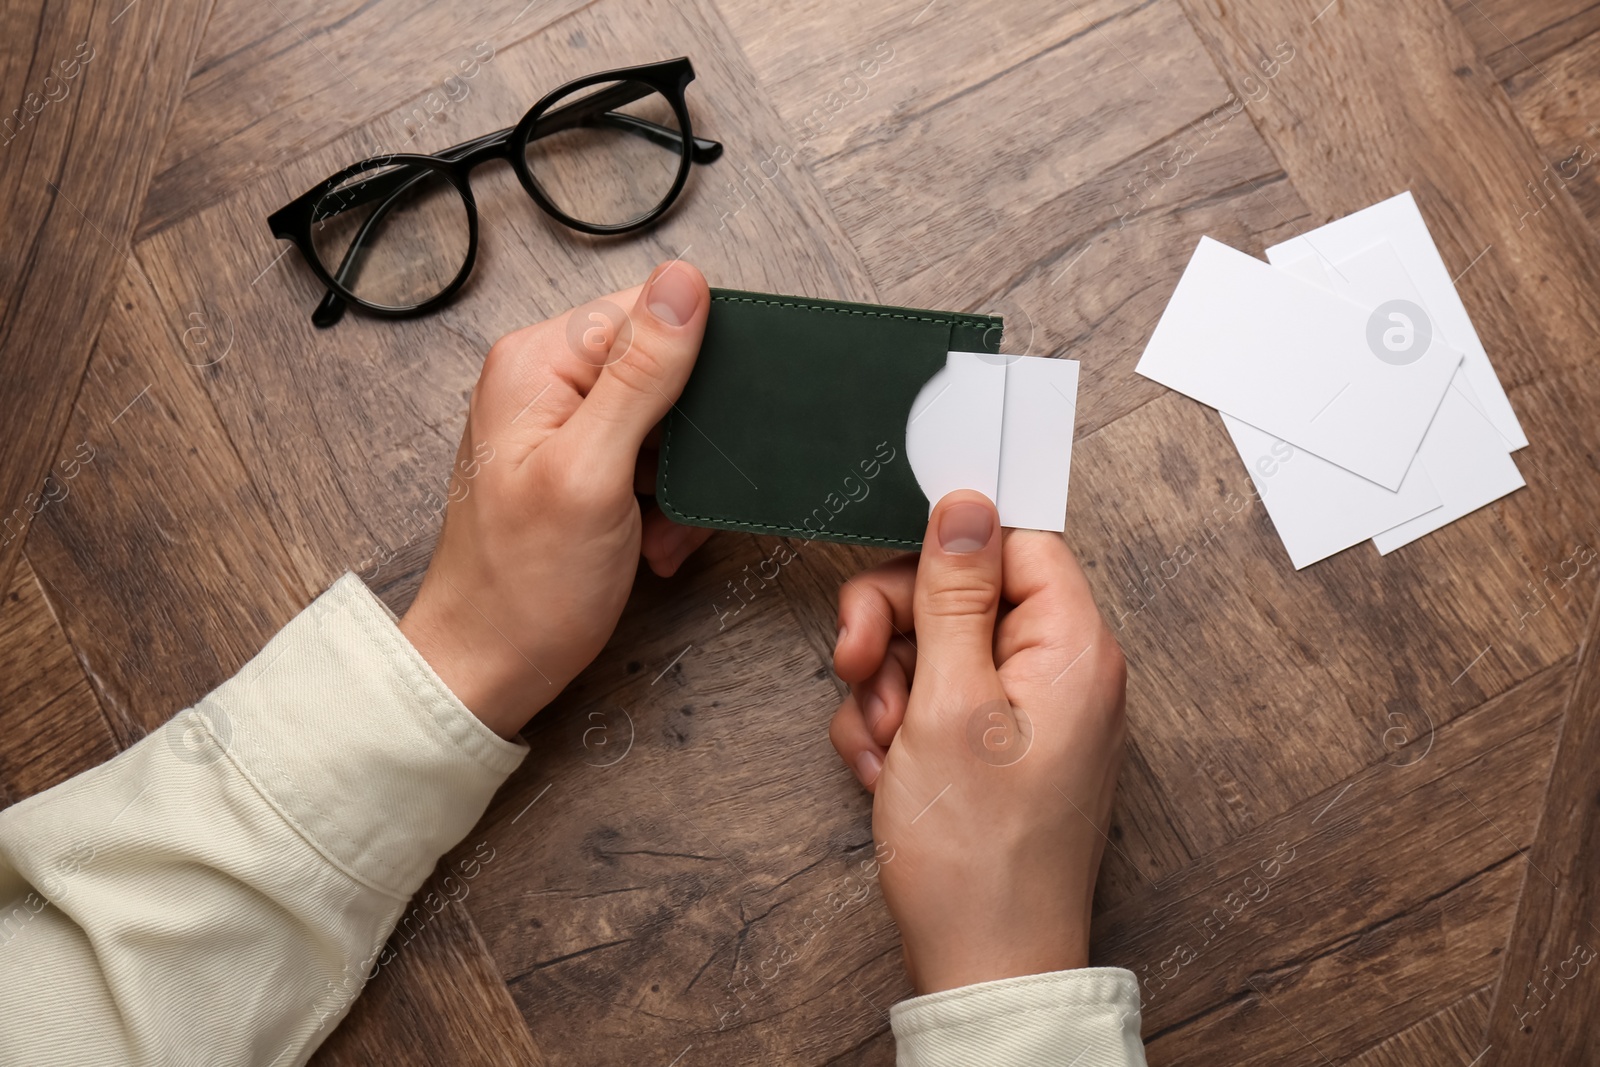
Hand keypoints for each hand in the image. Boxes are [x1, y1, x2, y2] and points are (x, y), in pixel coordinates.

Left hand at [399, 262, 713, 737]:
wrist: (490, 668)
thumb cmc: (525, 586)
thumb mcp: (595, 472)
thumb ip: (642, 374)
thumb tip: (685, 282)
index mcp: (539, 361)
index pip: (648, 311)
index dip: (695, 364)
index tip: (700, 428)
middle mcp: (546, 381)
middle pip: (662, 369)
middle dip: (688, 438)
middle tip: (675, 495)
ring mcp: (561, 426)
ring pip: (666, 423)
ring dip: (680, 481)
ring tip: (657, 532)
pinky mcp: (580, 467)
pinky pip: (650, 462)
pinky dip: (665, 504)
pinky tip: (652, 542)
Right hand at [829, 490, 1126, 993]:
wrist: (982, 967)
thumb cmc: (978, 857)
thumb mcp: (949, 704)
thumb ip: (955, 596)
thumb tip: (967, 506)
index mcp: (1073, 648)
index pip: (1015, 541)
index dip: (946, 545)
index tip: (892, 561)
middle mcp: (1059, 672)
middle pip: (961, 592)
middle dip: (896, 628)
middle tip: (860, 666)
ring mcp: (1024, 712)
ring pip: (932, 647)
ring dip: (886, 687)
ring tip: (884, 746)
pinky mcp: (992, 747)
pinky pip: (929, 700)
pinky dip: (893, 729)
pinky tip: (885, 773)